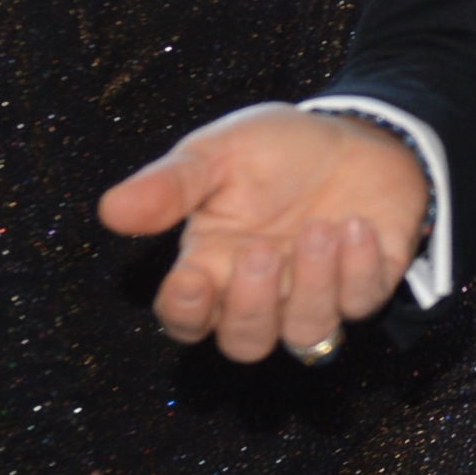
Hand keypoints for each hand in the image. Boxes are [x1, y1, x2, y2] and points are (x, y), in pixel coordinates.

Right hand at [97, 103, 422, 362]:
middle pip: (245, 343)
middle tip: (262, 251)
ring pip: (307, 335)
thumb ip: (171, 185)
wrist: (353, 132)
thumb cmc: (275, 150)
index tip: (189, 282)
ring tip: (321, 227)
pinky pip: (362, 302)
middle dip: (253, 306)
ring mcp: (316, 295)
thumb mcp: (219, 152)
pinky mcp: (365, 285)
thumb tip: (110, 210)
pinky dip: (360, 269)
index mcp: (213, 266)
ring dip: (314, 286)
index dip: (184, 313)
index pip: (186, 317)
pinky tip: (356, 225)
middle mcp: (263, 293)